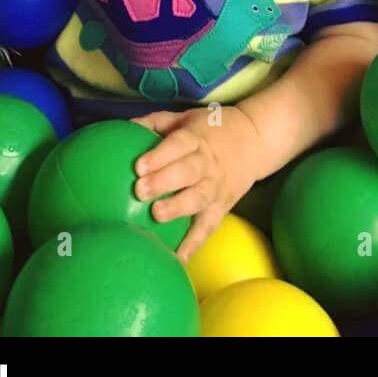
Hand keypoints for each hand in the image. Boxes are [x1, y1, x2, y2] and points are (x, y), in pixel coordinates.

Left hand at [132, 105, 264, 261]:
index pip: (178, 145)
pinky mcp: (222, 206)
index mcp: (197, 138)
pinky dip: (194, 244)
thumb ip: (155, 122)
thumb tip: (123, 129)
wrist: (255, 139)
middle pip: (187, 172)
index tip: (138, 166)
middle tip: (140, 191)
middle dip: (164, 182)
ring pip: (198, 198)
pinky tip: (177, 259)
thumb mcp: (186, 118)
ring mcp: (216, 186)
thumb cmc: (211, 129)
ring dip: (178, 208)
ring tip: (156, 215)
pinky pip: (208, 227)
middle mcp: (207, 163)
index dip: (159, 156)